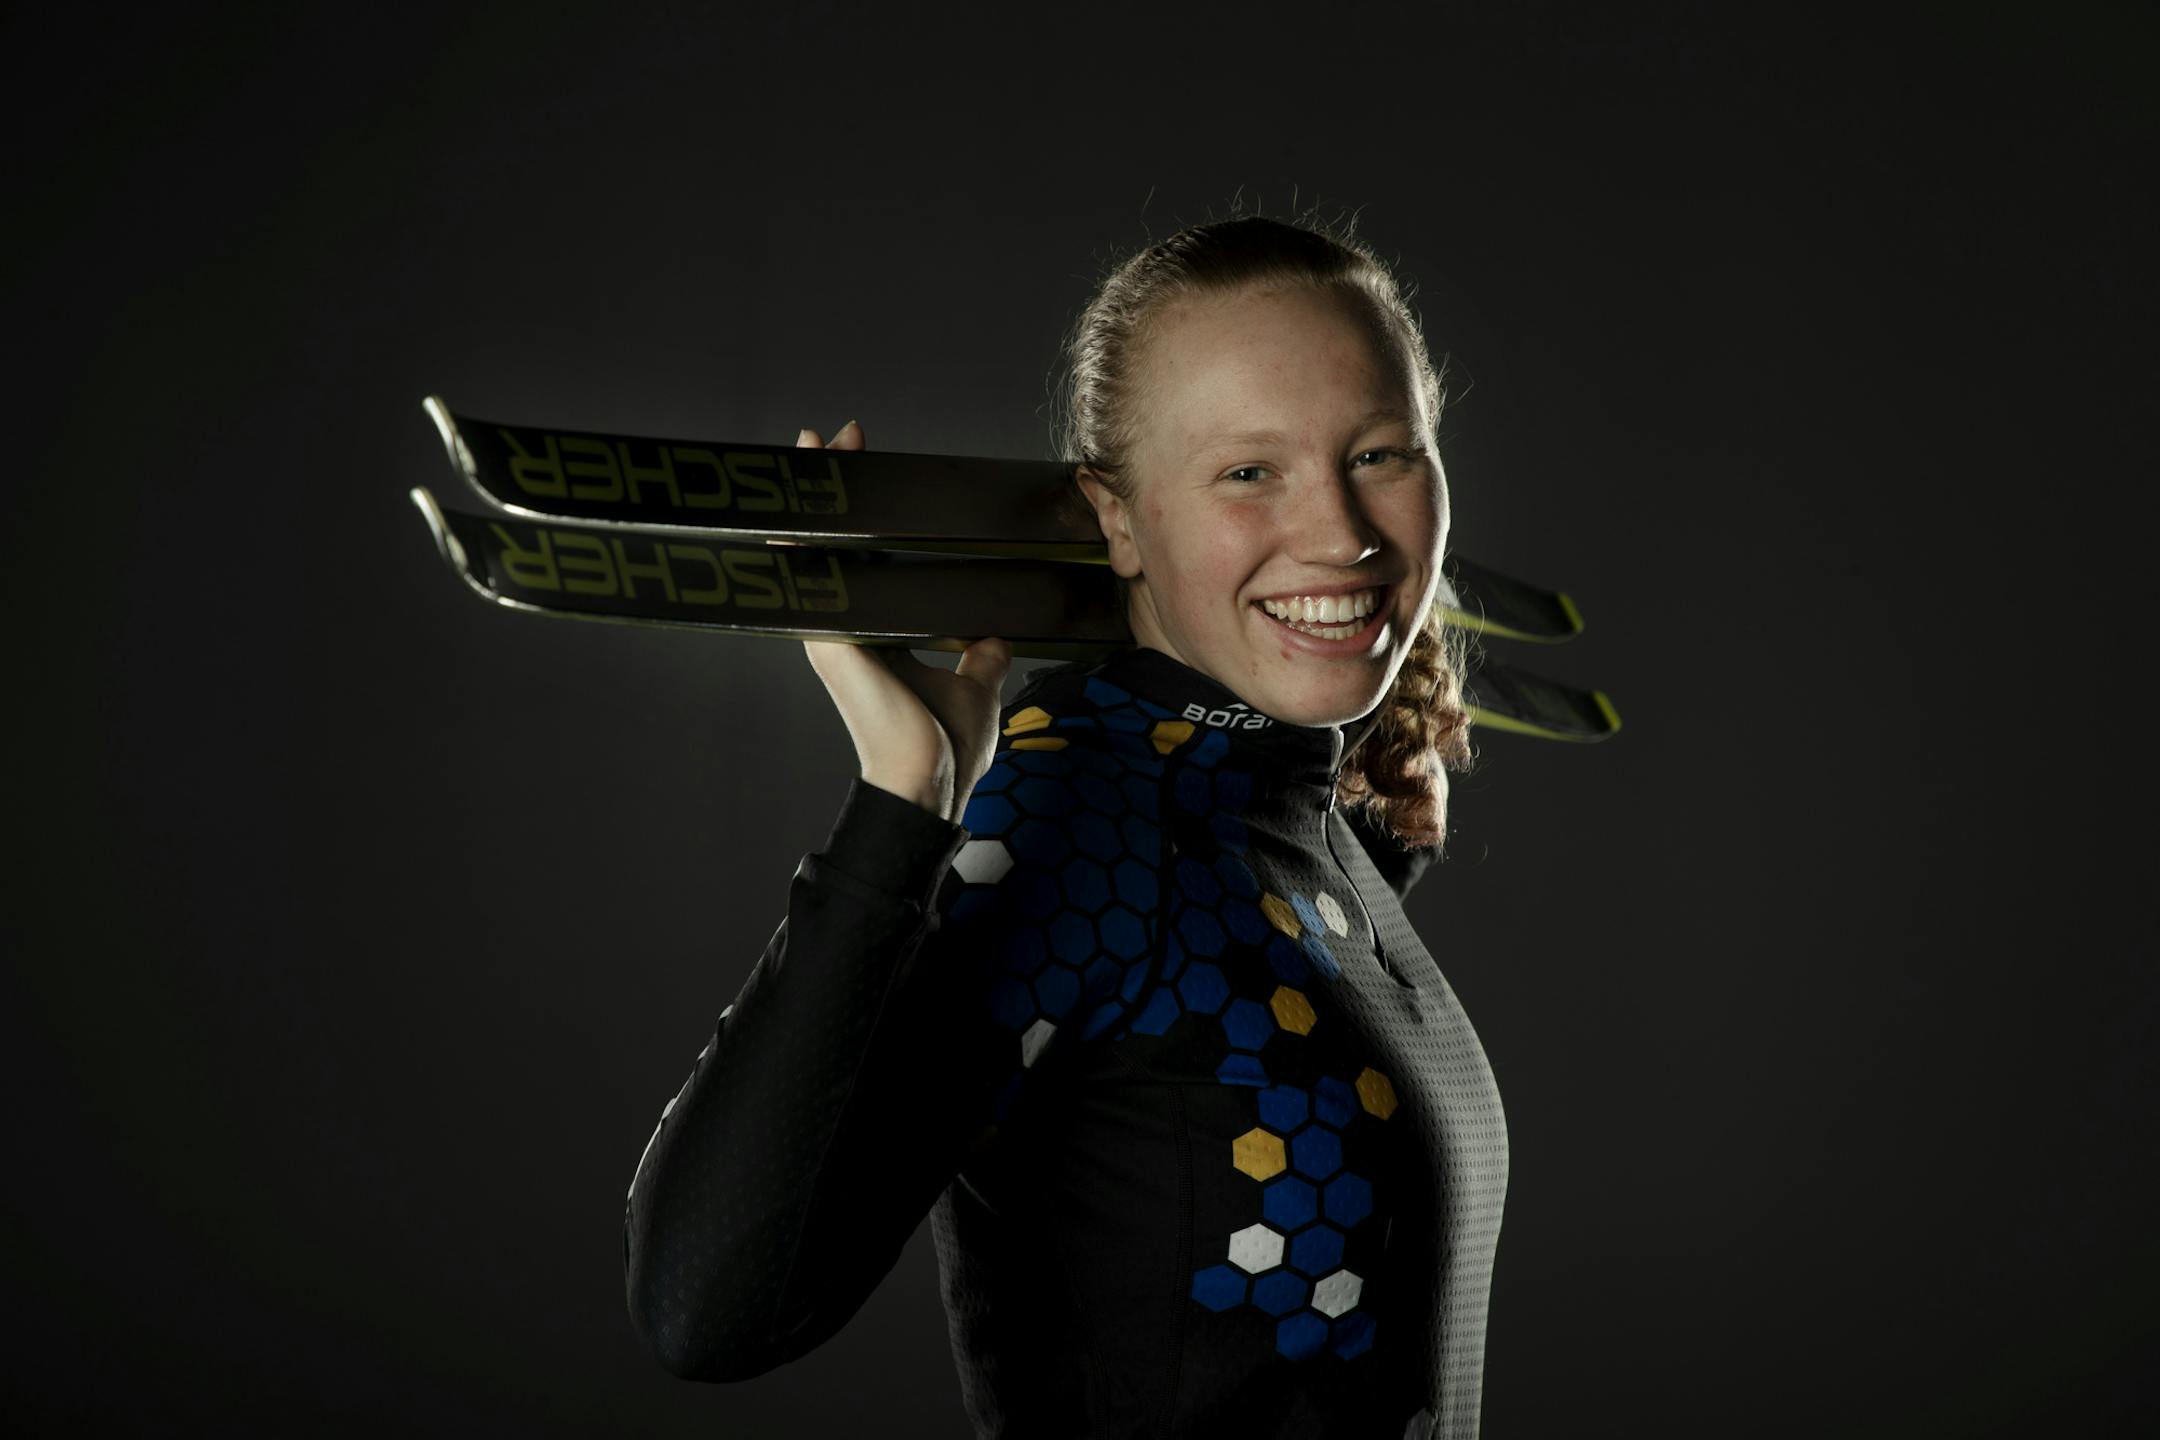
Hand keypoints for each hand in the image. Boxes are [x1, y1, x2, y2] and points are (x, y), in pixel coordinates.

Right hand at [798, 419, 1013, 821]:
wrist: (929, 783)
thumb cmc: (945, 748)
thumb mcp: (975, 688)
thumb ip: (981, 659)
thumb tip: (996, 639)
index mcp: (880, 634)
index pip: (870, 559)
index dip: (869, 517)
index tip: (874, 473)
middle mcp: (850, 629)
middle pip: (836, 544)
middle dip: (833, 491)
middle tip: (834, 440)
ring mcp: (836, 635)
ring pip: (818, 550)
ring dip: (815, 499)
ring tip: (815, 447)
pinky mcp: (831, 642)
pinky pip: (809, 577)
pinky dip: (800, 539)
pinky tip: (791, 505)